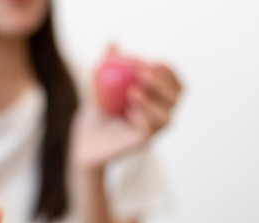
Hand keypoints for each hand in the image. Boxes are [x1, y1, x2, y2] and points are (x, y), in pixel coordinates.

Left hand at [71, 52, 181, 168]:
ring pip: (166, 118)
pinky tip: (129, 112)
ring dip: (153, 102)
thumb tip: (112, 42)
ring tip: (132, 92)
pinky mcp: (140, 144)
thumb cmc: (96, 111)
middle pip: (176, 99)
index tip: (156, 61)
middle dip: (164, 84)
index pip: (175, 85)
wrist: (83, 139)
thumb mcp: (98, 83)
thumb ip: (106, 64)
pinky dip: (143, 119)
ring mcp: (152, 132)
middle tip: (144, 74)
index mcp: (157, 99)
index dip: (170, 73)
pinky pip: (149, 131)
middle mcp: (159, 115)